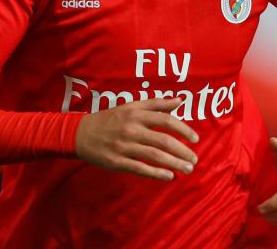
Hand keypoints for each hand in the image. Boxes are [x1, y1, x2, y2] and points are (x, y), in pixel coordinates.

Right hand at [75, 98, 198, 181]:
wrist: (80, 134)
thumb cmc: (109, 119)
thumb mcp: (130, 106)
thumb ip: (156, 104)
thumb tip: (180, 101)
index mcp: (135, 114)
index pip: (165, 120)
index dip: (183, 129)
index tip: (196, 139)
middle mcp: (131, 129)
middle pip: (163, 141)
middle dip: (182, 151)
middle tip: (194, 159)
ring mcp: (124, 146)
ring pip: (155, 156)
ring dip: (174, 163)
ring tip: (187, 169)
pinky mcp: (117, 161)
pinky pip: (140, 168)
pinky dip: (157, 173)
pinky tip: (169, 176)